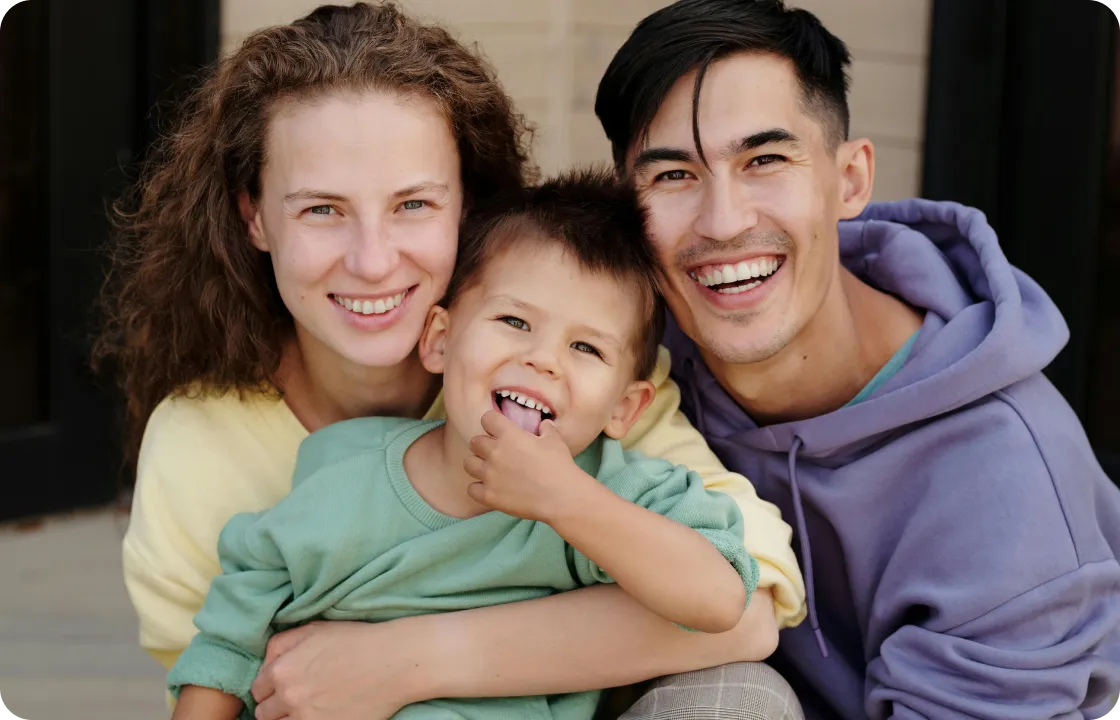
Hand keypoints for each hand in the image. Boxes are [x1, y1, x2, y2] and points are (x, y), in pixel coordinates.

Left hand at [250, 620, 422, 719]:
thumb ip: (281, 644)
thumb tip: (265, 662)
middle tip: (294, 698)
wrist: (392, 661)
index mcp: (282, 670)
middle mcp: (289, 697)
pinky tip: (319, 714)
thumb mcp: (314, 629)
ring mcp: (307, 718)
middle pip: (264, 714)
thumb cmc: (356, 641)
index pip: (257, 690)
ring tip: (306, 708)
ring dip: (288, 718)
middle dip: (275, 706)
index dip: (268, 687)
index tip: (282, 685)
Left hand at [464, 411, 590, 521]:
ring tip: (489, 470)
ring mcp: (490, 475)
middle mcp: (495, 452)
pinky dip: (478, 488)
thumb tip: (544, 424)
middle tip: (496, 453)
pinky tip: (490, 489)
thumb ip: (546, 429)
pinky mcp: (489, 495)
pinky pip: (471, 488)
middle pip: (475, 442)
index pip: (487, 418)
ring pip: (468, 463)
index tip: (499, 430)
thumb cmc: (559, 466)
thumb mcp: (555, 441)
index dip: (493, 423)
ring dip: (477, 465)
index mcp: (509, 435)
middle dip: (483, 445)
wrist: (561, 497)